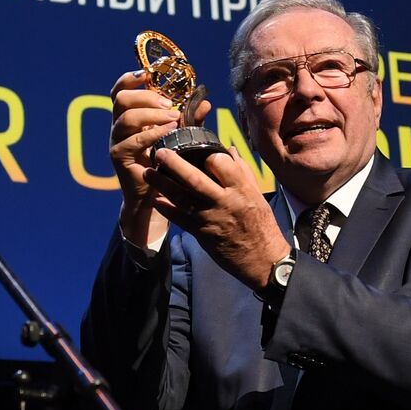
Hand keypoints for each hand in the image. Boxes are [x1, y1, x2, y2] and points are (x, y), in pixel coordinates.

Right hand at [109, 70, 209, 246]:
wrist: (154, 195)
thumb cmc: (166, 163)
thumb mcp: (180, 137)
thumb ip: (190, 120)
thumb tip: (206, 102)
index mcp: (130, 116)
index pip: (121, 90)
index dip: (131, 78)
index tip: (148, 73)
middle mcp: (119, 126)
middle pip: (121, 99)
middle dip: (146, 96)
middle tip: (169, 104)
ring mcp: (117, 141)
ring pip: (125, 118)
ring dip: (152, 114)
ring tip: (173, 119)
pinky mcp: (119, 156)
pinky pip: (132, 141)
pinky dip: (152, 134)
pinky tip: (168, 133)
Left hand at [143, 146, 289, 290]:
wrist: (263, 261)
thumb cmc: (261, 226)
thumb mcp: (257, 196)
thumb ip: (242, 172)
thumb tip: (230, 150)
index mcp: (240, 189)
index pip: (220, 163)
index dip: (206, 154)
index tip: (196, 149)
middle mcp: (224, 201)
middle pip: (195, 179)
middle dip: (174, 164)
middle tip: (159, 153)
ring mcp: (211, 219)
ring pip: (182, 198)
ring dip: (162, 184)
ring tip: (147, 173)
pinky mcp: (202, 235)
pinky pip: (180, 219)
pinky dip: (166, 209)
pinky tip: (155, 200)